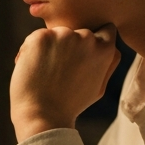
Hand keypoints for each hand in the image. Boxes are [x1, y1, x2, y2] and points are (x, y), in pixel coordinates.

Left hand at [10, 23, 119, 140]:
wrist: (43, 114)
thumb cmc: (70, 104)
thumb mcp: (99, 86)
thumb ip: (107, 64)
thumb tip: (112, 46)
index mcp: (104, 49)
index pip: (105, 30)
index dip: (95, 39)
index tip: (82, 52)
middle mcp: (86, 37)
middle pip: (77, 32)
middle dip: (69, 45)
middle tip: (59, 70)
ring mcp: (63, 35)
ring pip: (56, 34)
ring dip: (50, 47)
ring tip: (46, 72)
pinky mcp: (41, 37)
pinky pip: (36, 38)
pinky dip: (32, 50)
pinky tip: (33, 69)